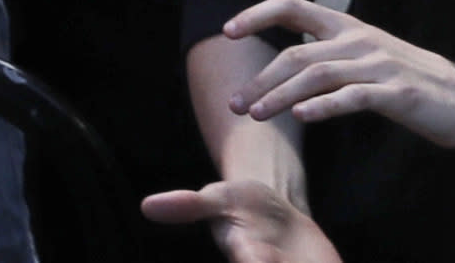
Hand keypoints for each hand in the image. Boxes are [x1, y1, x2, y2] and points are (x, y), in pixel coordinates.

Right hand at [141, 178, 343, 262]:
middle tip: (280, 254)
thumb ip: (188, 206)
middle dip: (282, 261)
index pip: (249, 260)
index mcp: (247, 255)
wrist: (279, 212)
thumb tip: (147, 206)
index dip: (255, 259)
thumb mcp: (218, 198)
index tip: (261, 256)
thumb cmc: (242, 205)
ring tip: (308, 260)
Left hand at [219, 0, 454, 157]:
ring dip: (280, 95)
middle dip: (260, 77)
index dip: (256, 14)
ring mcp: (378, 65)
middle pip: (296, 52)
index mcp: (348, 27)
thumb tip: (285, 64)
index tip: (228, 31)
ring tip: (256, 114)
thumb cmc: (413, 81)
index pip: (292, 6)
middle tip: (235, 102)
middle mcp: (358, 40)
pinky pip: (351, 98)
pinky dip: (323, 107)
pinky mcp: (396, 92)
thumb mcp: (367, 57)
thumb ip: (330, 55)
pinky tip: (302, 118)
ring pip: (315, 75)